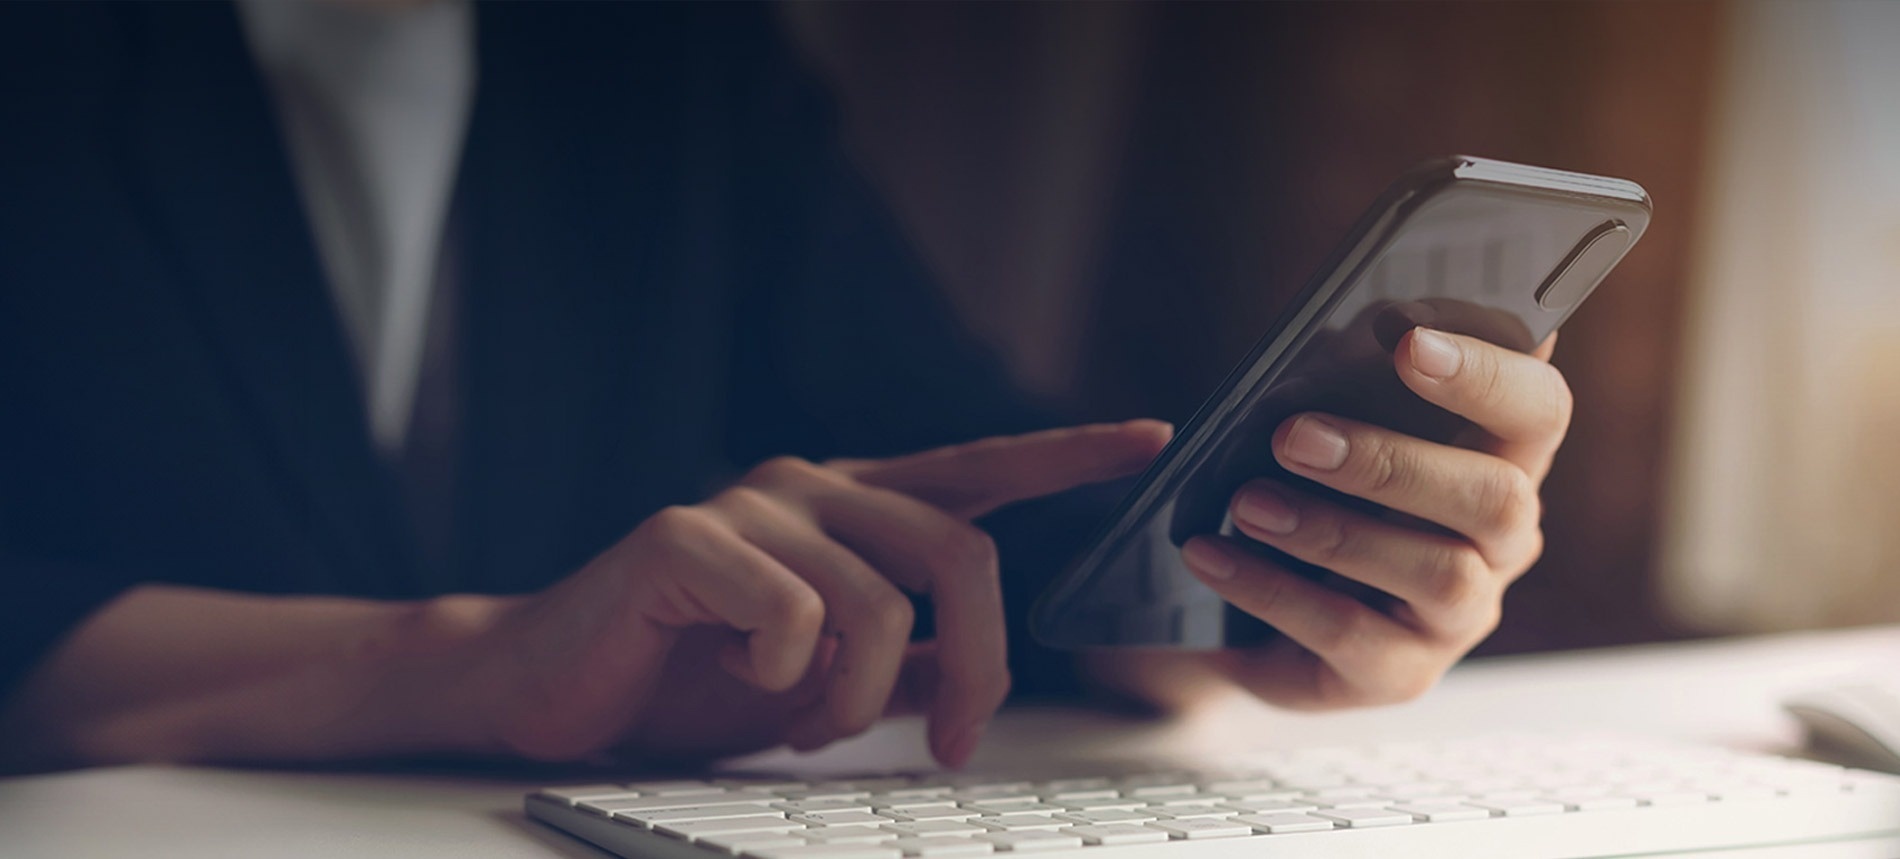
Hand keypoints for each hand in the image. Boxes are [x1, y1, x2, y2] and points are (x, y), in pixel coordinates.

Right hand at [460, 421, 1170, 766]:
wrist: (556, 691)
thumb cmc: (689, 678)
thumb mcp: (822, 683)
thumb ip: (902, 663)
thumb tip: (971, 672)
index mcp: (854, 511)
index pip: (979, 471)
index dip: (1068, 455)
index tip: (1151, 440)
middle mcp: (813, 487)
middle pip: (960, 553)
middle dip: (980, 663)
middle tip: (950, 743)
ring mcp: (751, 503)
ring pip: (879, 600)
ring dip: (857, 695)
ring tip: (804, 717)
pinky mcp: (687, 536)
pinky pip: (793, 613)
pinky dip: (783, 678)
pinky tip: (735, 675)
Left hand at [1179, 327, 1569, 707]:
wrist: (1243, 601)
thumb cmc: (1303, 481)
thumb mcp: (1320, 413)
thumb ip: (1346, 369)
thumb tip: (1366, 318)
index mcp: (1502, 457)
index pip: (1539, 409)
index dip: (1487, 374)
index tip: (1408, 341)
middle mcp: (1503, 539)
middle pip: (1497, 497)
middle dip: (1392, 461)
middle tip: (1292, 435)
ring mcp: (1461, 615)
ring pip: (1435, 571)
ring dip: (1331, 530)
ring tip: (1246, 501)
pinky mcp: (1402, 673)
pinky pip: (1350, 634)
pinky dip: (1272, 588)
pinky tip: (1211, 554)